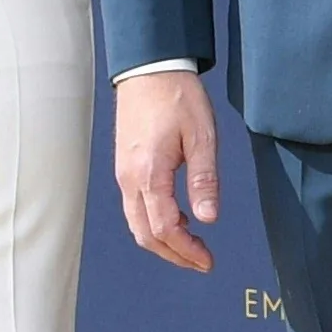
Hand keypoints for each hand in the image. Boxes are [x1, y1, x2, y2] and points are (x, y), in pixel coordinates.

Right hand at [113, 67, 224, 270]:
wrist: (150, 69)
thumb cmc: (178, 98)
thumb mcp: (202, 137)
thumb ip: (204, 180)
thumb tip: (208, 219)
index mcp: (148, 174)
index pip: (164, 228)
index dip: (186, 251)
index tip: (208, 261)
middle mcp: (129, 179)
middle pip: (145, 234)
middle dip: (173, 254)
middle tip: (202, 262)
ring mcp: (123, 174)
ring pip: (137, 224)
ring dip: (163, 241)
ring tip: (193, 246)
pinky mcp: (125, 168)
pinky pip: (135, 207)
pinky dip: (154, 223)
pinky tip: (178, 219)